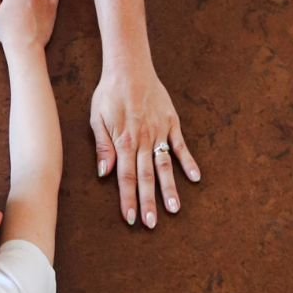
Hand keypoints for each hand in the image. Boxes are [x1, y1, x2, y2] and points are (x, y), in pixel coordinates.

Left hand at [90, 65, 200, 227]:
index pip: (125, 177)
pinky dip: (188, 162)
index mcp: (123, 141)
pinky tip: (196, 178)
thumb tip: (104, 173)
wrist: (129, 67)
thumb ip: (103, 147)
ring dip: (170, 188)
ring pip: (165, 166)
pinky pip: (181, 146)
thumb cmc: (109, 93)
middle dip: (148, 202)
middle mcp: (143, 140)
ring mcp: (159, 132)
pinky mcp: (172, 123)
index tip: (131, 219)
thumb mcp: (97, 118)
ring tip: (174, 209)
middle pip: (145, 177)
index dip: (128, 199)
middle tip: (151, 224)